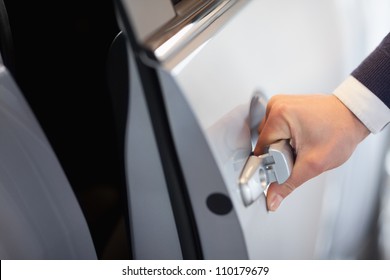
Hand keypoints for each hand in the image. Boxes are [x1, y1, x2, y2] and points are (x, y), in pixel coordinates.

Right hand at [255, 94, 369, 210]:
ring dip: (282, 147)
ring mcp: (280, 104)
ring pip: (269, 137)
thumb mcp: (313, 164)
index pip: (261, 149)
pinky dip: (285, 138)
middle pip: (264, 143)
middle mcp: (276, 106)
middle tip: (300, 154)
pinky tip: (300, 139)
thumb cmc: (340, 131)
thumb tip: (272, 198)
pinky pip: (276, 129)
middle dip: (278, 155)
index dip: (273, 163)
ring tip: (302, 145)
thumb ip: (288, 184)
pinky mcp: (284, 106)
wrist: (354, 116)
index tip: (288, 166)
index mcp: (279, 115)